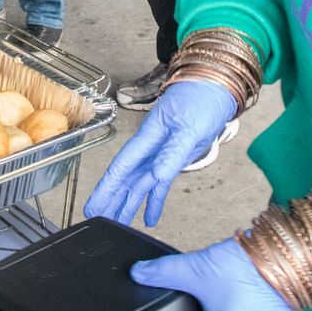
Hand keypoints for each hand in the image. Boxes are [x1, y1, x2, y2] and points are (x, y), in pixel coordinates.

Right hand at [86, 79, 236, 225]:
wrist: (217, 86)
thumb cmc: (202, 99)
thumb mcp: (190, 127)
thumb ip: (173, 152)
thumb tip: (157, 175)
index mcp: (149, 137)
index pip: (122, 167)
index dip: (107, 189)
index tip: (94, 207)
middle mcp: (151, 147)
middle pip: (126, 178)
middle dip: (110, 200)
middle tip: (96, 220)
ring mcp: (161, 152)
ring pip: (140, 183)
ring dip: (129, 203)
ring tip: (118, 225)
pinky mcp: (174, 157)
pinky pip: (159, 183)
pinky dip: (154, 200)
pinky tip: (150, 217)